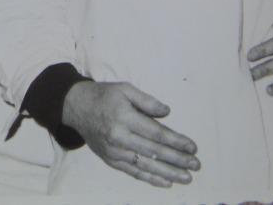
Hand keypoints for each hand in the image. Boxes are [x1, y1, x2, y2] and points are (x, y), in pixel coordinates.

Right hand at [62, 81, 199, 187]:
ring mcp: (114, 151)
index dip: (175, 141)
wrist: (77, 107)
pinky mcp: (110, 160)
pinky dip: (150, 179)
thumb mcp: (125, 89)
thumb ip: (147, 101)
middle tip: (196, 165)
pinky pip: (133, 172)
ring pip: (145, 166)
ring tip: (186, 178)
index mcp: (124, 118)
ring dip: (168, 173)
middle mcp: (119, 137)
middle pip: (153, 152)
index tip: (192, 147)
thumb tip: (167, 112)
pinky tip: (166, 182)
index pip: (155, 133)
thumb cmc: (104, 96)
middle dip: (177, 160)